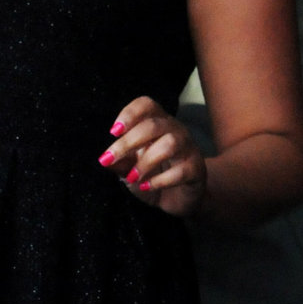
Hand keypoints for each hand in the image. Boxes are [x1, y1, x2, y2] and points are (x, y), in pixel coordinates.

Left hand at [99, 96, 207, 215]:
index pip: (147, 105)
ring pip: (170, 144)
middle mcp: (175, 130)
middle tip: (109, 159)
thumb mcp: (131, 169)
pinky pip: (181, 170)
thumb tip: (105, 160)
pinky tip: (147, 187)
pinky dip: (160, 180)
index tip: (113, 132)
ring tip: (133, 177)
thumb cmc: (153, 176)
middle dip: (128, 142)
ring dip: (146, 162)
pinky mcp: (197, 169)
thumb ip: (120, 163)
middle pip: (154, 125)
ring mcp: (189, 149)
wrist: (180, 198)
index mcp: (158, 123)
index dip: (129, 114)